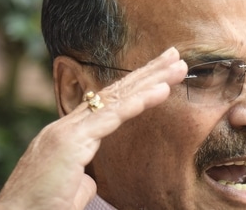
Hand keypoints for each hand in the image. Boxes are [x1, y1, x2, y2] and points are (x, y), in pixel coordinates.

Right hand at [0, 47, 187, 209]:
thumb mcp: (67, 191)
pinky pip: (113, 116)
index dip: (135, 87)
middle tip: (174, 55)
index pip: (108, 104)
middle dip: (147, 72)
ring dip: (151, 79)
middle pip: (115, 92)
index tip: (160, 76)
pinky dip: (140, 101)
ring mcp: (68, 131)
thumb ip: (81, 178)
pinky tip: (162, 90)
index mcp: (67, 136)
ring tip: (178, 65)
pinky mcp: (70, 142)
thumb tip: (90, 179)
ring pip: (117, 98)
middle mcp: (67, 127)